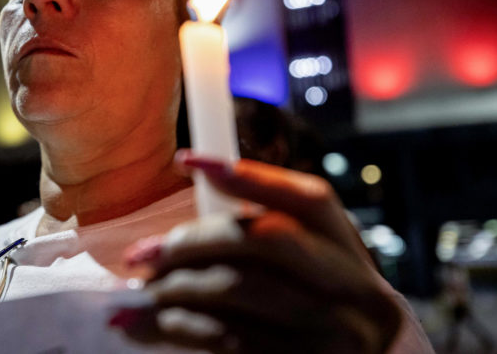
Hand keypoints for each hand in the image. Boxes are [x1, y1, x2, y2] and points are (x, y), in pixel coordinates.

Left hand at [114, 150, 401, 352]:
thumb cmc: (312, 300)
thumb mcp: (304, 257)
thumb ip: (260, 228)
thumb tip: (191, 180)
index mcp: (344, 242)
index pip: (304, 197)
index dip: (246, 175)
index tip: (187, 160)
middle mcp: (351, 283)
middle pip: (264, 238)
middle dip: (195, 239)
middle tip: (146, 252)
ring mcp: (335, 329)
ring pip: (238, 289)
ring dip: (178, 286)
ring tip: (147, 287)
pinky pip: (231, 337)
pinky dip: (184, 325)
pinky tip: (161, 320)